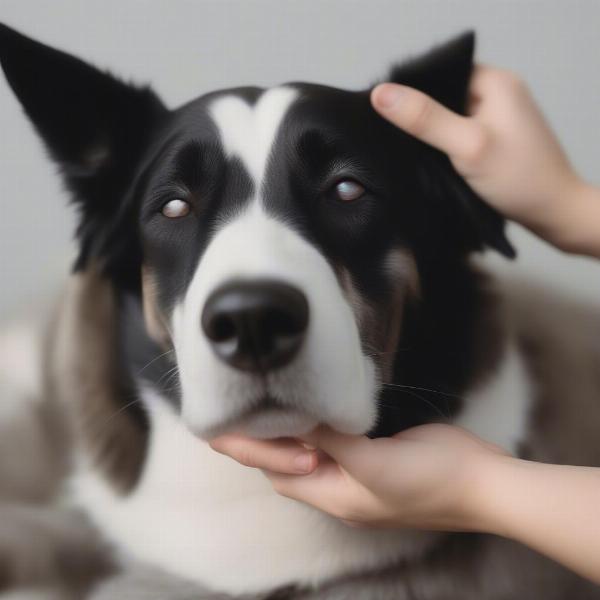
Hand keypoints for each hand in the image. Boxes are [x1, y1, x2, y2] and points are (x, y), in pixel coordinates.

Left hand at [209, 424, 508, 530]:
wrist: (483, 483)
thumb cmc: (432, 477)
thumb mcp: (375, 461)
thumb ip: (333, 440)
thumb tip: (298, 419)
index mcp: (336, 497)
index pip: (279, 473)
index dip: (249, 451)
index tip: (217, 430)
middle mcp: (341, 491)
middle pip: (288, 468)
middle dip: (259, 444)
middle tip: (234, 414)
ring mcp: (359, 478)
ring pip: (309, 458)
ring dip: (285, 438)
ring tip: (261, 411)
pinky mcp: (376, 461)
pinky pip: (333, 447)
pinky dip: (314, 432)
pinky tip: (311, 415)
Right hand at [370, 66, 593, 253]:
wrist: (553, 214)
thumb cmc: (517, 178)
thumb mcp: (467, 145)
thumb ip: (425, 119)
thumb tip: (380, 94)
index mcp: (495, 81)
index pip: (441, 72)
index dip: (412, 90)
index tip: (384, 112)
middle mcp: (497, 93)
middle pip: (443, 95)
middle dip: (419, 115)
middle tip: (392, 135)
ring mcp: (496, 117)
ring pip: (448, 117)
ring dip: (430, 133)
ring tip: (407, 149)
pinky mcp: (493, 140)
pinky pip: (458, 134)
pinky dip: (442, 146)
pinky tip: (429, 160)